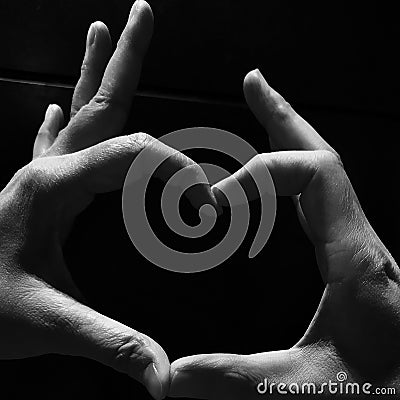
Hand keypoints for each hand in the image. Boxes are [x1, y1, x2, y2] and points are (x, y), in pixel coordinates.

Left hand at [0, 2, 214, 398]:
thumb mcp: (50, 326)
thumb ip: (112, 343)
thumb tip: (163, 374)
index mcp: (53, 186)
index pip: (134, 155)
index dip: (177, 172)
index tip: (201, 204)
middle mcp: (45, 169)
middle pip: (99, 101)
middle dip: (126, 56)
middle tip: (140, 11)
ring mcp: (38, 176)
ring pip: (77, 111)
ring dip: (94, 72)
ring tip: (102, 33)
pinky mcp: (35, 191)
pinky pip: (53, 141)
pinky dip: (62, 116)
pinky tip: (59, 101)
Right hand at [169, 69, 399, 397]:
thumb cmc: (380, 391)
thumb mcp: (304, 385)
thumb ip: (235, 378)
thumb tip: (175, 376)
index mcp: (355, 258)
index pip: (312, 174)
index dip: (258, 173)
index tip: (217, 200)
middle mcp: (359, 241)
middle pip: (320, 155)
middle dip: (282, 116)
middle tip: (254, 85)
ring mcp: (357, 245)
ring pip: (324, 173)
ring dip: (290, 138)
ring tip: (264, 111)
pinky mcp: (352, 258)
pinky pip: (322, 201)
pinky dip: (294, 178)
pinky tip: (277, 180)